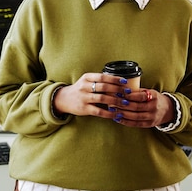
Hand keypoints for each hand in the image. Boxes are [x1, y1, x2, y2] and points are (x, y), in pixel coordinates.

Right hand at [52, 73, 174, 126]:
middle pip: (104, 87)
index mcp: (86, 78)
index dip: (114, 79)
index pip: (102, 76)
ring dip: (115, 101)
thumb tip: (119, 82)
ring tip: (125, 103)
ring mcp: (83, 98)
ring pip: (102, 98)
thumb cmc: (80, 90)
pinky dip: (109, 112)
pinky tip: (116, 114)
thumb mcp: (86, 81)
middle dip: (118, 90)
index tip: (125, 82)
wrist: (64, 99)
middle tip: (128, 93)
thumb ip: (99, 81)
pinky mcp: (84, 108)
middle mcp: (84, 86)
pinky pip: (99, 111)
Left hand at [111, 89, 174, 127]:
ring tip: (113, 111)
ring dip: (123, 114)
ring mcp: (152, 117)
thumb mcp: (150, 92)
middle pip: (136, 107)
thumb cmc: (154, 99)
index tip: (120, 94)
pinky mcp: (149, 124)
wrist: (168, 110)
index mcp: (154, 96)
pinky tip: (118, 118)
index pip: (141, 96)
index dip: (130, 96)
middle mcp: (154, 107)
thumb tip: (121, 89)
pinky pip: (136, 124)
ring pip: (135, 116)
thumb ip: (138, 91)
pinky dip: (126, 122)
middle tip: (113, 102)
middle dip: (123, 105)